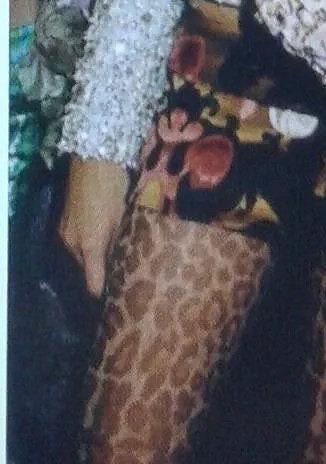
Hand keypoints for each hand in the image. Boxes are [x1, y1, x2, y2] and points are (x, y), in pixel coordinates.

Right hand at [58, 156, 131, 296]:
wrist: (93, 161)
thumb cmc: (115, 189)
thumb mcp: (123, 220)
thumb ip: (120, 245)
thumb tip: (125, 267)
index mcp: (90, 246)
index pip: (93, 284)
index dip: (104, 295)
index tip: (117, 302)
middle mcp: (72, 245)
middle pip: (85, 274)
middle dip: (101, 279)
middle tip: (121, 284)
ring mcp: (64, 236)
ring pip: (79, 261)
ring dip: (93, 264)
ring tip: (112, 267)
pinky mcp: (61, 227)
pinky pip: (74, 248)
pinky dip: (86, 251)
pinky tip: (100, 247)